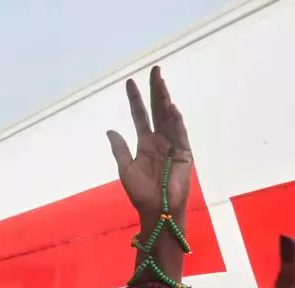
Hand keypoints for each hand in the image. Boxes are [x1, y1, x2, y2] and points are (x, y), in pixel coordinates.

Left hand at [107, 67, 192, 280]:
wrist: (156, 211)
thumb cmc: (141, 194)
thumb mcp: (125, 169)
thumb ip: (120, 149)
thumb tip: (110, 130)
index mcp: (145, 144)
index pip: (140, 116)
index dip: (136, 99)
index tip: (129, 82)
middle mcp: (160, 141)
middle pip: (157, 110)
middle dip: (155, 90)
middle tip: (154, 70)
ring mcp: (173, 146)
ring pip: (169, 118)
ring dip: (165, 99)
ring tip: (161, 82)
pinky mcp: (184, 154)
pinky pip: (180, 134)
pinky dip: (176, 121)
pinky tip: (171, 107)